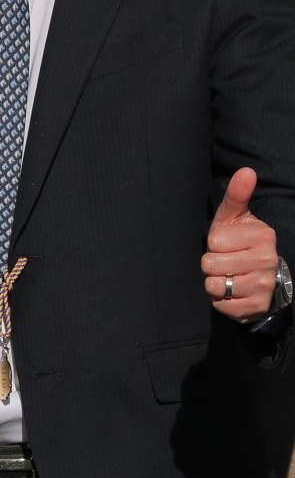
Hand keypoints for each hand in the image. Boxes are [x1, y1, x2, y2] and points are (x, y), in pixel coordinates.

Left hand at [203, 167, 278, 322]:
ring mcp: (264, 284)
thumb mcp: (235, 217)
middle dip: (212, 265)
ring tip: (231, 276)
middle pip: (210, 265)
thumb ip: (237, 195)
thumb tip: (246, 171)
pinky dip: (222, 301)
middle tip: (227, 262)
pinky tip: (234, 292)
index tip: (229, 244)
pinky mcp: (257, 306)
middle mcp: (267, 260)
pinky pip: (221, 305)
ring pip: (214, 286)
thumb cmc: (240, 242)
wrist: (261, 276)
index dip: (214, 244)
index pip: (214, 241)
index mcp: (262, 235)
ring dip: (216, 283)